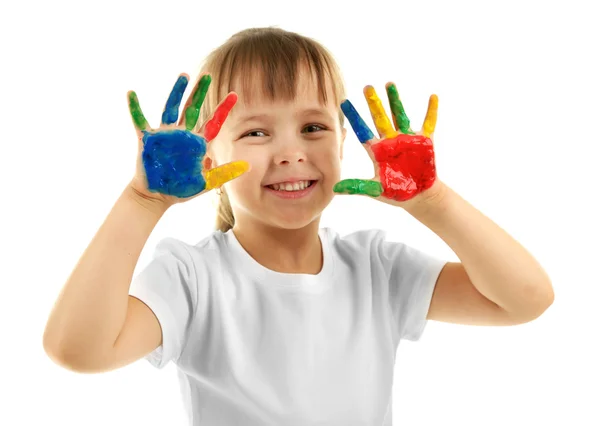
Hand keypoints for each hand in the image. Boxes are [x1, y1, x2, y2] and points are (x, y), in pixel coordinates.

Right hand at [128, 73, 248, 206]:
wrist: (157, 197)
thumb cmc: (180, 189)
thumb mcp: (207, 181)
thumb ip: (225, 172)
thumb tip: (248, 166)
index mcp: (197, 143)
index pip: (213, 122)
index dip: (223, 109)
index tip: (235, 94)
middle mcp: (182, 134)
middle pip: (192, 108)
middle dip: (199, 93)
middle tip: (206, 76)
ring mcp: (165, 135)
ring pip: (171, 108)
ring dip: (176, 92)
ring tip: (183, 75)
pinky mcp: (148, 139)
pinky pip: (139, 120)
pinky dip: (135, 107)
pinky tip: (131, 93)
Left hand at [333, 83, 439, 207]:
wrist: (419, 196)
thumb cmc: (397, 193)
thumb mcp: (376, 190)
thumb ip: (358, 186)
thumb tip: (335, 189)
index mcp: (377, 150)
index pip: (362, 131)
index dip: (354, 118)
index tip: (344, 102)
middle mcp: (390, 141)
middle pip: (379, 118)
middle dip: (373, 103)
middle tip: (366, 87)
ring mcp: (407, 139)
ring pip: (399, 115)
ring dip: (395, 100)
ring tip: (389, 84)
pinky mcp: (424, 141)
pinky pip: (429, 123)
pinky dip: (431, 111)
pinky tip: (432, 97)